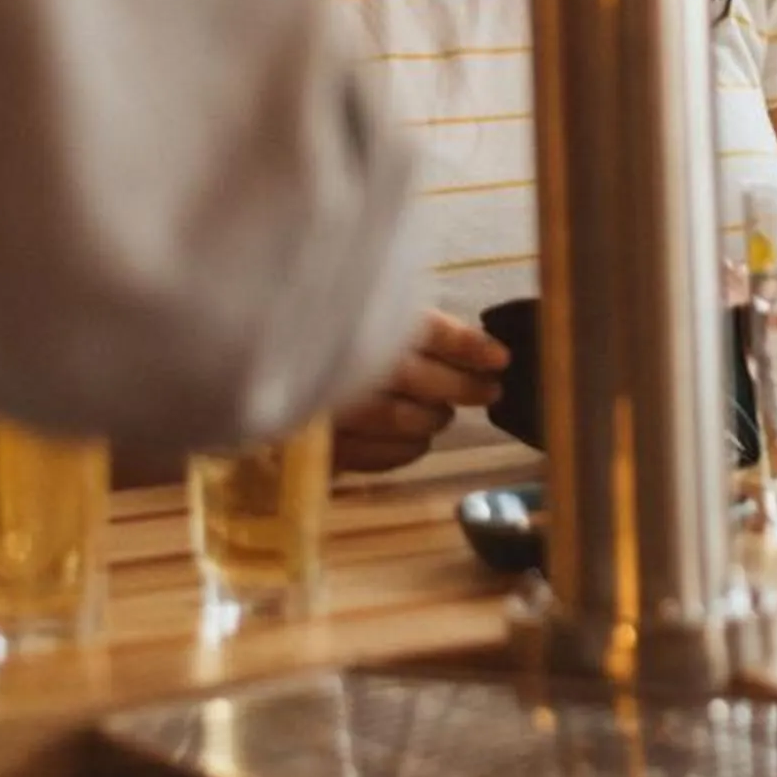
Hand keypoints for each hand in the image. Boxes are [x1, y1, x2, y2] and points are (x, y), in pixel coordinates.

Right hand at [333, 310, 507, 472]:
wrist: (277, 382)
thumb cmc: (332, 346)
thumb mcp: (367, 320)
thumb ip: (411, 330)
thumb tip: (475, 349)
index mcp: (354, 321)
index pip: (422, 329)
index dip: (465, 344)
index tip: (500, 358)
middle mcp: (340, 364)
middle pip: (415, 376)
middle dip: (462, 385)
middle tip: (490, 390)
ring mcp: (330, 409)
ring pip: (401, 418)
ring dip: (434, 418)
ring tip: (443, 413)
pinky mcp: (324, 448)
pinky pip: (382, 455)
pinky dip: (410, 448)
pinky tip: (417, 438)